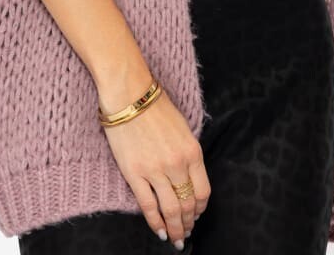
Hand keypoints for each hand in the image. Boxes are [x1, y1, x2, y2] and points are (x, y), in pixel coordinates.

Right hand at [100, 81, 210, 247]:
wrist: (130, 94)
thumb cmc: (156, 106)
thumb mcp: (183, 128)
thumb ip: (187, 153)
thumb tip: (188, 177)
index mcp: (192, 152)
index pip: (202, 191)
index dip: (200, 208)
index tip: (197, 215)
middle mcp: (177, 164)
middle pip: (188, 204)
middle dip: (188, 222)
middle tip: (186, 232)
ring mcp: (156, 171)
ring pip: (170, 210)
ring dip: (174, 228)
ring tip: (174, 238)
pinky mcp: (135, 174)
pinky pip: (148, 206)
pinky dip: (155, 222)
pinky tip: (158, 231)